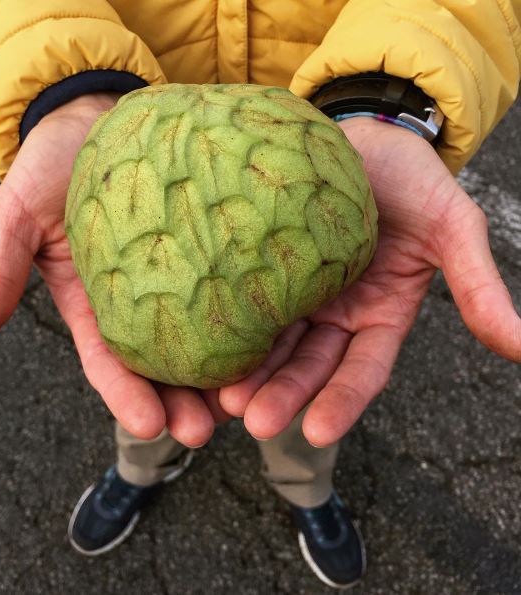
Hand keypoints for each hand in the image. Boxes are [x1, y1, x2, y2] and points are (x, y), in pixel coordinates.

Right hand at [0, 93, 222, 447]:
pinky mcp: (211, 247)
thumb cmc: (51, 164)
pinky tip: (274, 336)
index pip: (110, 364)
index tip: (151, 427)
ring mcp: (180, 276)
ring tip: (247, 402)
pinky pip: (234, 284)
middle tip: (209, 429)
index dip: (127, 398)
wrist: (96, 114)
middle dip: (184, 402)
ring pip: (205, 337)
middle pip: (166, 365)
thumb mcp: (15, 217)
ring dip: (224, 373)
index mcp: (95, 306)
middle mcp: (142, 301)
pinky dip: (250, 315)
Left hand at [219, 117, 520, 445]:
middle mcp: (336, 314)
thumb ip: (478, 286)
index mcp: (381, 316)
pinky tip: (204, 345)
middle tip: (250, 419)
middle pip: (308, 366)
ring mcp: (298, 293)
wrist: (364, 131)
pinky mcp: (266, 267)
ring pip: (272, 343)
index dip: (342, 401)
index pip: (362, 371)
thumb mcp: (453, 227)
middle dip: (282, 394)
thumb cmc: (414, 177)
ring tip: (220, 398)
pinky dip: (228, 325)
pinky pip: (245, 301)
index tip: (317, 431)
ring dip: (249, 372)